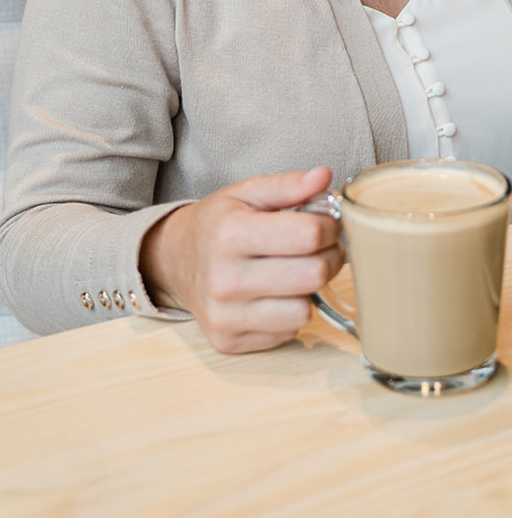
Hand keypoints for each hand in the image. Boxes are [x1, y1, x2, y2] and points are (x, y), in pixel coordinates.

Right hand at [140, 166, 343, 352]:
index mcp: (231, 233)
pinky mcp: (228, 341)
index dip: (330, 227)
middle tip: (320, 248)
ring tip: (298, 271)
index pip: (309, 235)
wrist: (175, 261)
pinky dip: (290, 312)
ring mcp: (225, 315)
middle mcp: (224, 279)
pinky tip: (276, 294)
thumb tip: (324, 176)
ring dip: (310, 290)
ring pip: (304, 310)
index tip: (326, 224)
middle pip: (313, 274)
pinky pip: (287, 332)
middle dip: (329, 257)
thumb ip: (288, 184)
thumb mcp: (248, 192)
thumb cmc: (218, 223)